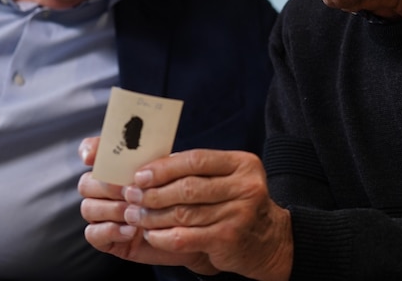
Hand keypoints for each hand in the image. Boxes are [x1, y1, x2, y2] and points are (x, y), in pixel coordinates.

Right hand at [77, 138, 203, 269]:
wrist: (191, 231)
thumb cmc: (179, 199)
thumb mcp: (172, 174)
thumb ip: (157, 164)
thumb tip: (145, 164)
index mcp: (119, 169)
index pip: (94, 152)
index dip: (90, 150)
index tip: (91, 157)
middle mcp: (106, 190)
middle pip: (87, 183)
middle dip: (107, 186)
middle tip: (129, 191)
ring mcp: (103, 215)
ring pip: (88, 208)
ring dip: (112, 209)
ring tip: (135, 212)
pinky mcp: (106, 240)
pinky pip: (93, 234)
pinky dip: (110, 231)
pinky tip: (131, 231)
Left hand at [78, 138, 292, 280]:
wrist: (269, 241)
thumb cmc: (238, 205)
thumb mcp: (229, 180)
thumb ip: (199, 171)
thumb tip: (154, 165)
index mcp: (242, 164)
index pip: (196, 160)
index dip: (165, 167)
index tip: (140, 174)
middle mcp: (244, 186)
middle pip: (188, 187)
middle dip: (154, 192)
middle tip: (132, 196)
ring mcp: (238, 213)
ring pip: (183, 213)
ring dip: (153, 215)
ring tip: (136, 216)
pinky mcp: (229, 238)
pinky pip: (186, 236)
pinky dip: (164, 236)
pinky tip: (151, 235)